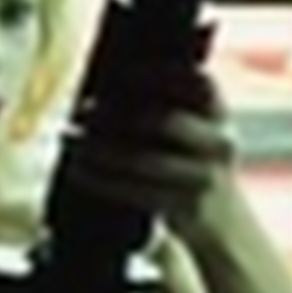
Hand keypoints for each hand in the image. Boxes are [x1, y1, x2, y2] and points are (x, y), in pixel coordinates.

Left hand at [63, 64, 243, 245]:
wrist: (220, 219)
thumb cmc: (188, 160)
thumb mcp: (190, 129)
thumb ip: (163, 105)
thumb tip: (102, 89)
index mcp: (219, 115)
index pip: (197, 84)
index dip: (159, 74)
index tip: (119, 73)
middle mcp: (219, 143)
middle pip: (164, 121)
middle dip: (118, 114)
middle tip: (82, 111)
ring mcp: (205, 178)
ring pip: (141, 159)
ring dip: (99, 148)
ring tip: (70, 139)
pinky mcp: (185, 207)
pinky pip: (133, 190)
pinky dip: (100, 178)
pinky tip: (77, 168)